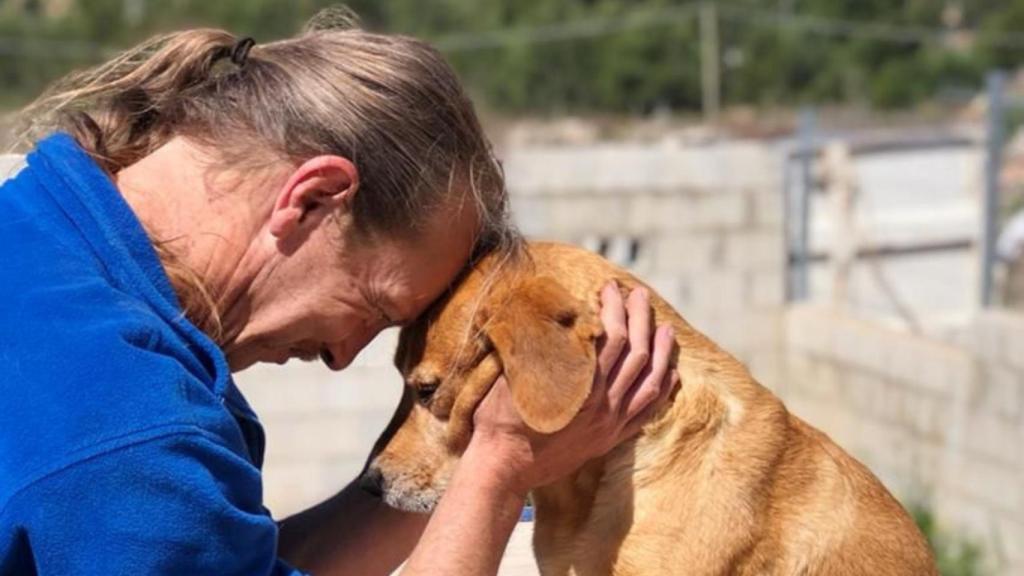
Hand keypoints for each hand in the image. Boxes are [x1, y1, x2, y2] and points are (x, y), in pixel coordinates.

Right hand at [469, 282, 677, 495]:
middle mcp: (602, 402)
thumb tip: (548, 312)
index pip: (610, 335)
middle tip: (641, 295)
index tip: (611, 288)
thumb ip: (536, 345)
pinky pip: (646, 413)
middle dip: (640, 319)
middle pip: (634, 352)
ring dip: (660, 352)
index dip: (614, 308)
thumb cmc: (500, 418)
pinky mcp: (609, 439)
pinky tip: (671, 374)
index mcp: (580, 383)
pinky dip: (662, 391)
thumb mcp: (513, 373)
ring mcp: (609, 423)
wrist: (503, 468)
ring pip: (648, 382)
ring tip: (666, 329)